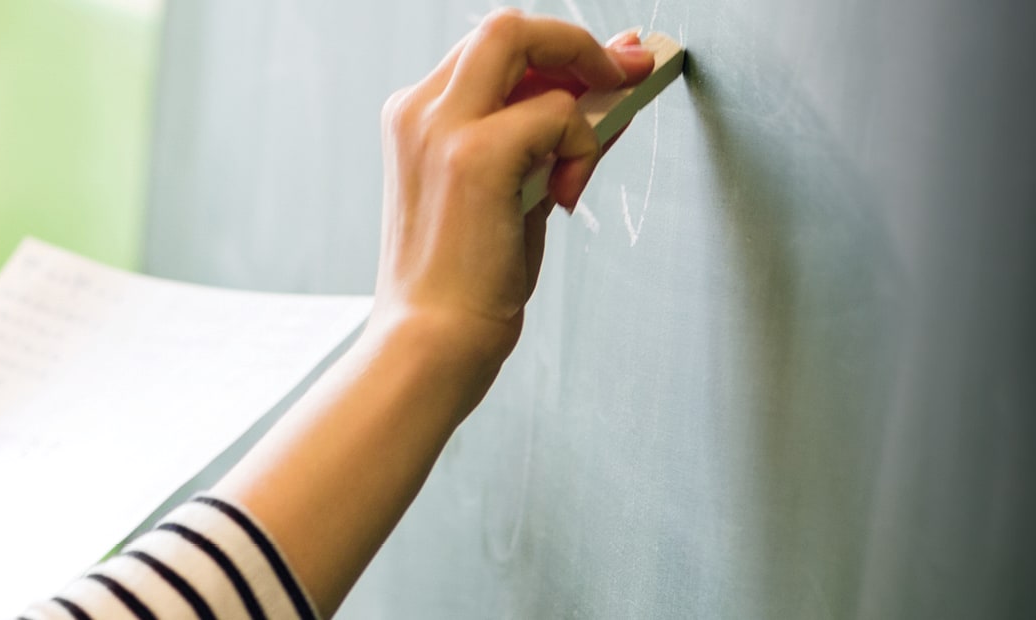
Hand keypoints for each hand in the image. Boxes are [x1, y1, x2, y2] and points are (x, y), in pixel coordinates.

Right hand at [374, 10, 655, 368]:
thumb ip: (542, 138)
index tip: (607, 69)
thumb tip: (605, 91)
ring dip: (581, 94)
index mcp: (414, 119)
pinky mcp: (475, 155)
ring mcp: (442, 127)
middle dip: (575, 43)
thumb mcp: (506, 191)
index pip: (490, 51)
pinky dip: (580, 147)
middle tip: (622, 73)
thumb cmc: (464, 281)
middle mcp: (420, 111)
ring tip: (576, 164)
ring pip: (525, 41)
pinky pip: (557, 114)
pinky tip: (562, 195)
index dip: (555, 51)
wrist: (430, 341)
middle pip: (505, 25)